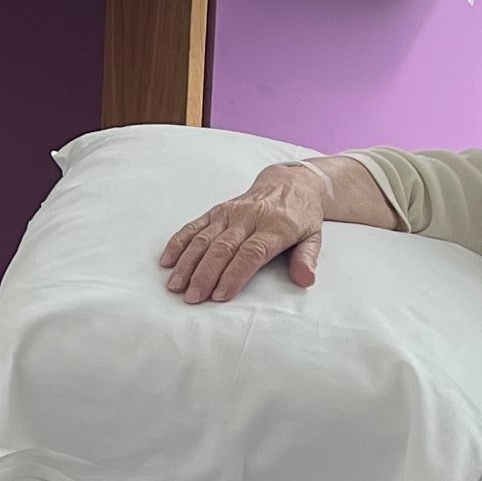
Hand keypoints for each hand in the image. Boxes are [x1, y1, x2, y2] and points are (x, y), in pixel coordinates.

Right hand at [159, 163, 331, 304]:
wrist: (291, 183)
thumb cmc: (301, 216)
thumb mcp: (314, 236)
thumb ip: (307, 258)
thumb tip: (305, 279)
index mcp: (275, 227)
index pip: (251, 253)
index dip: (234, 275)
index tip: (219, 295)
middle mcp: (249, 218)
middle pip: (222, 248)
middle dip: (205, 274)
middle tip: (192, 297)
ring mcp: (230, 213)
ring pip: (204, 239)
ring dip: (188, 263)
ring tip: (175, 286)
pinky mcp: (217, 210)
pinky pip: (194, 226)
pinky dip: (179, 243)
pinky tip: (167, 261)